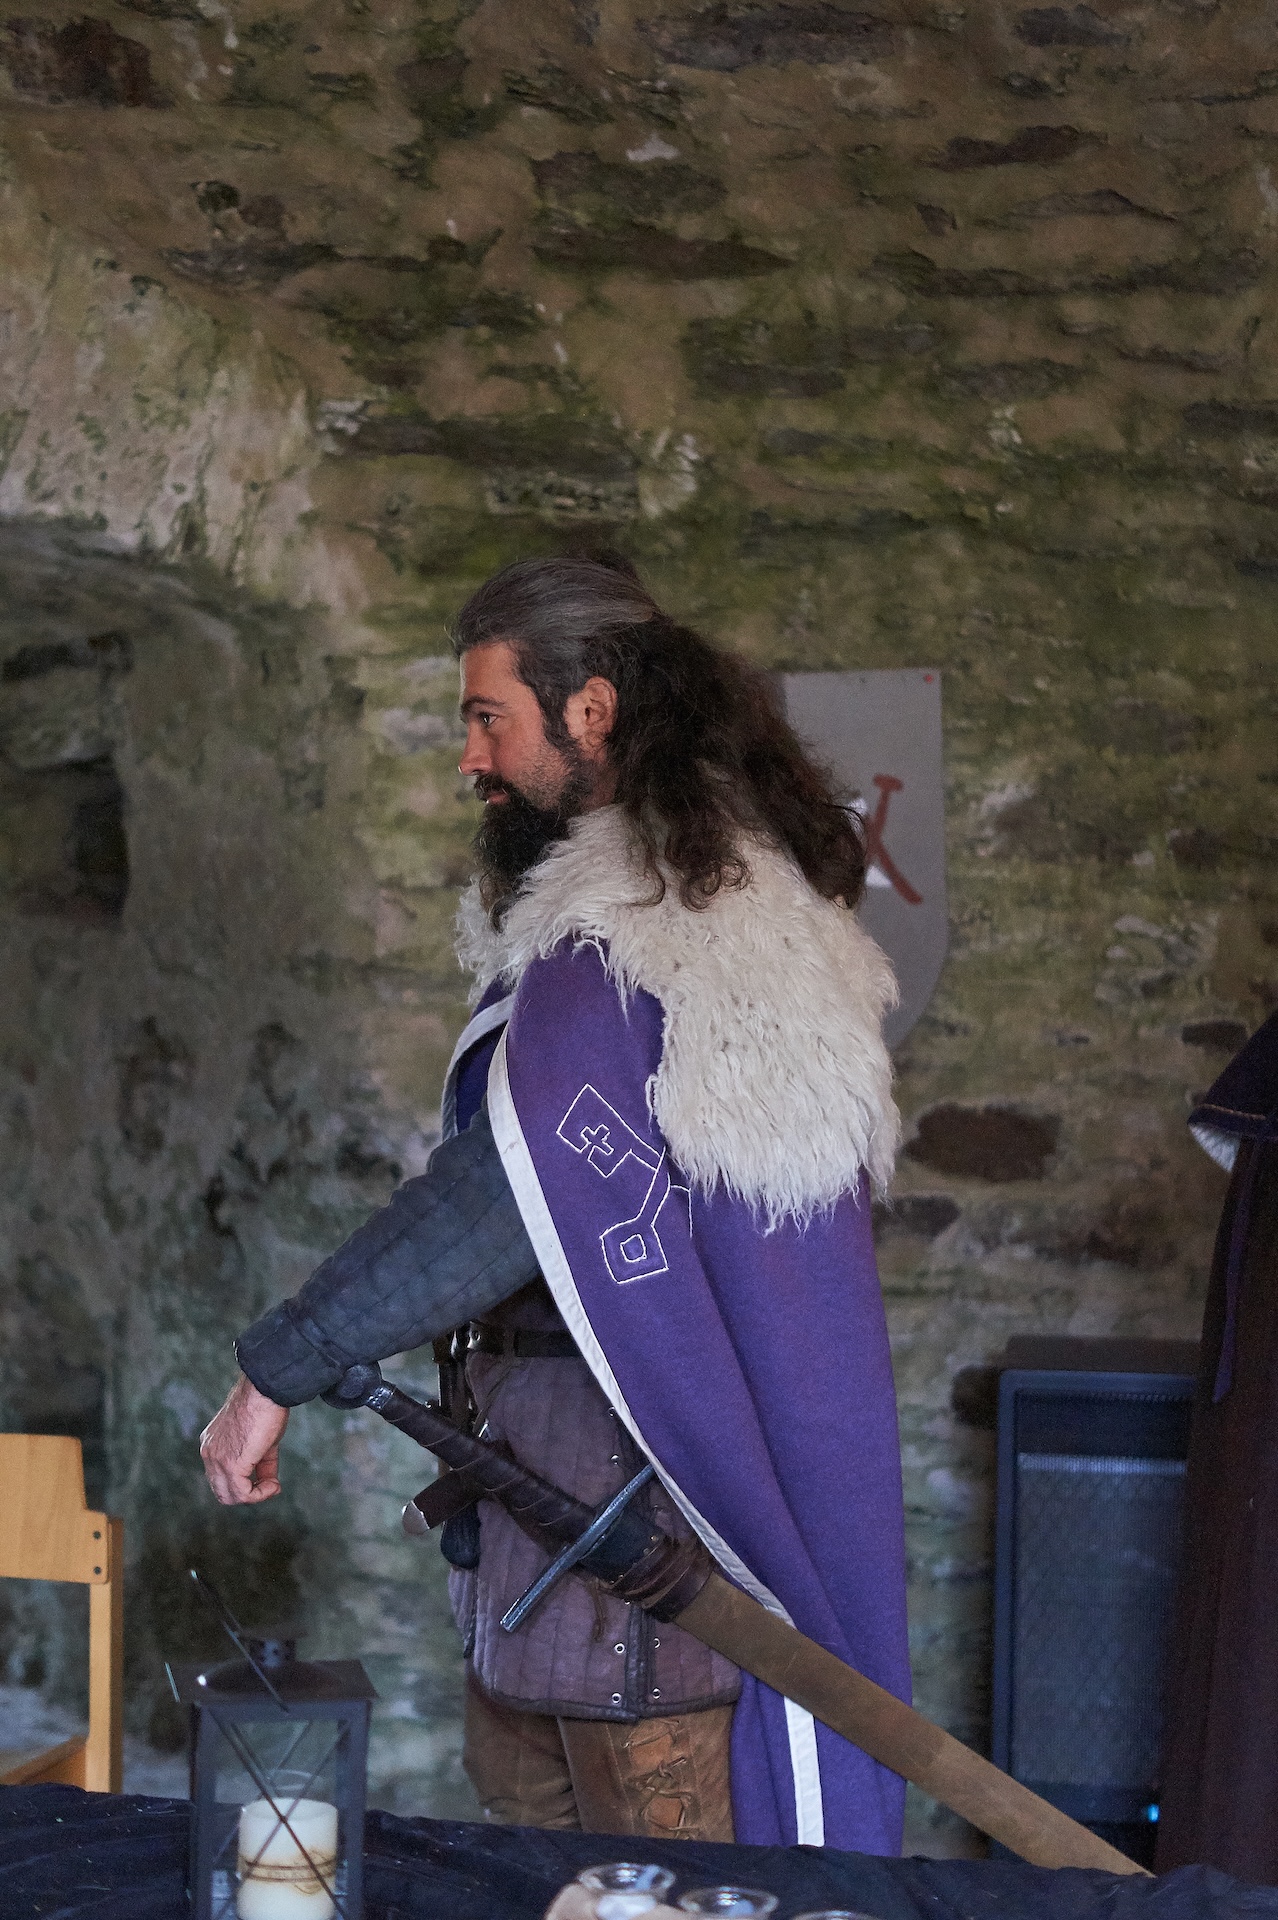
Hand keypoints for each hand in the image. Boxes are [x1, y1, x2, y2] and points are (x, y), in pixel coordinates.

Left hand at [200, 1373, 288, 1504]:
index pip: (221, 1477)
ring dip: (254, 1496)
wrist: (266, 1390)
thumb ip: (260, 1463)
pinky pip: (243, 1494)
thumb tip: (270, 1483)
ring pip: (230, 1496)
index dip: (245, 1483)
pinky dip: (260, 1494)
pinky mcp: (231, 1465)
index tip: (269, 1478)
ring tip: (273, 1485)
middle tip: (270, 1485)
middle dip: (248, 1494)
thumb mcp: (261, 1439)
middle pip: (222, 1491)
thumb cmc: (266, 1407)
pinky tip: (274, 1485)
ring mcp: (217, 1460)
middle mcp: (208, 1453)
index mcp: (212, 1443)